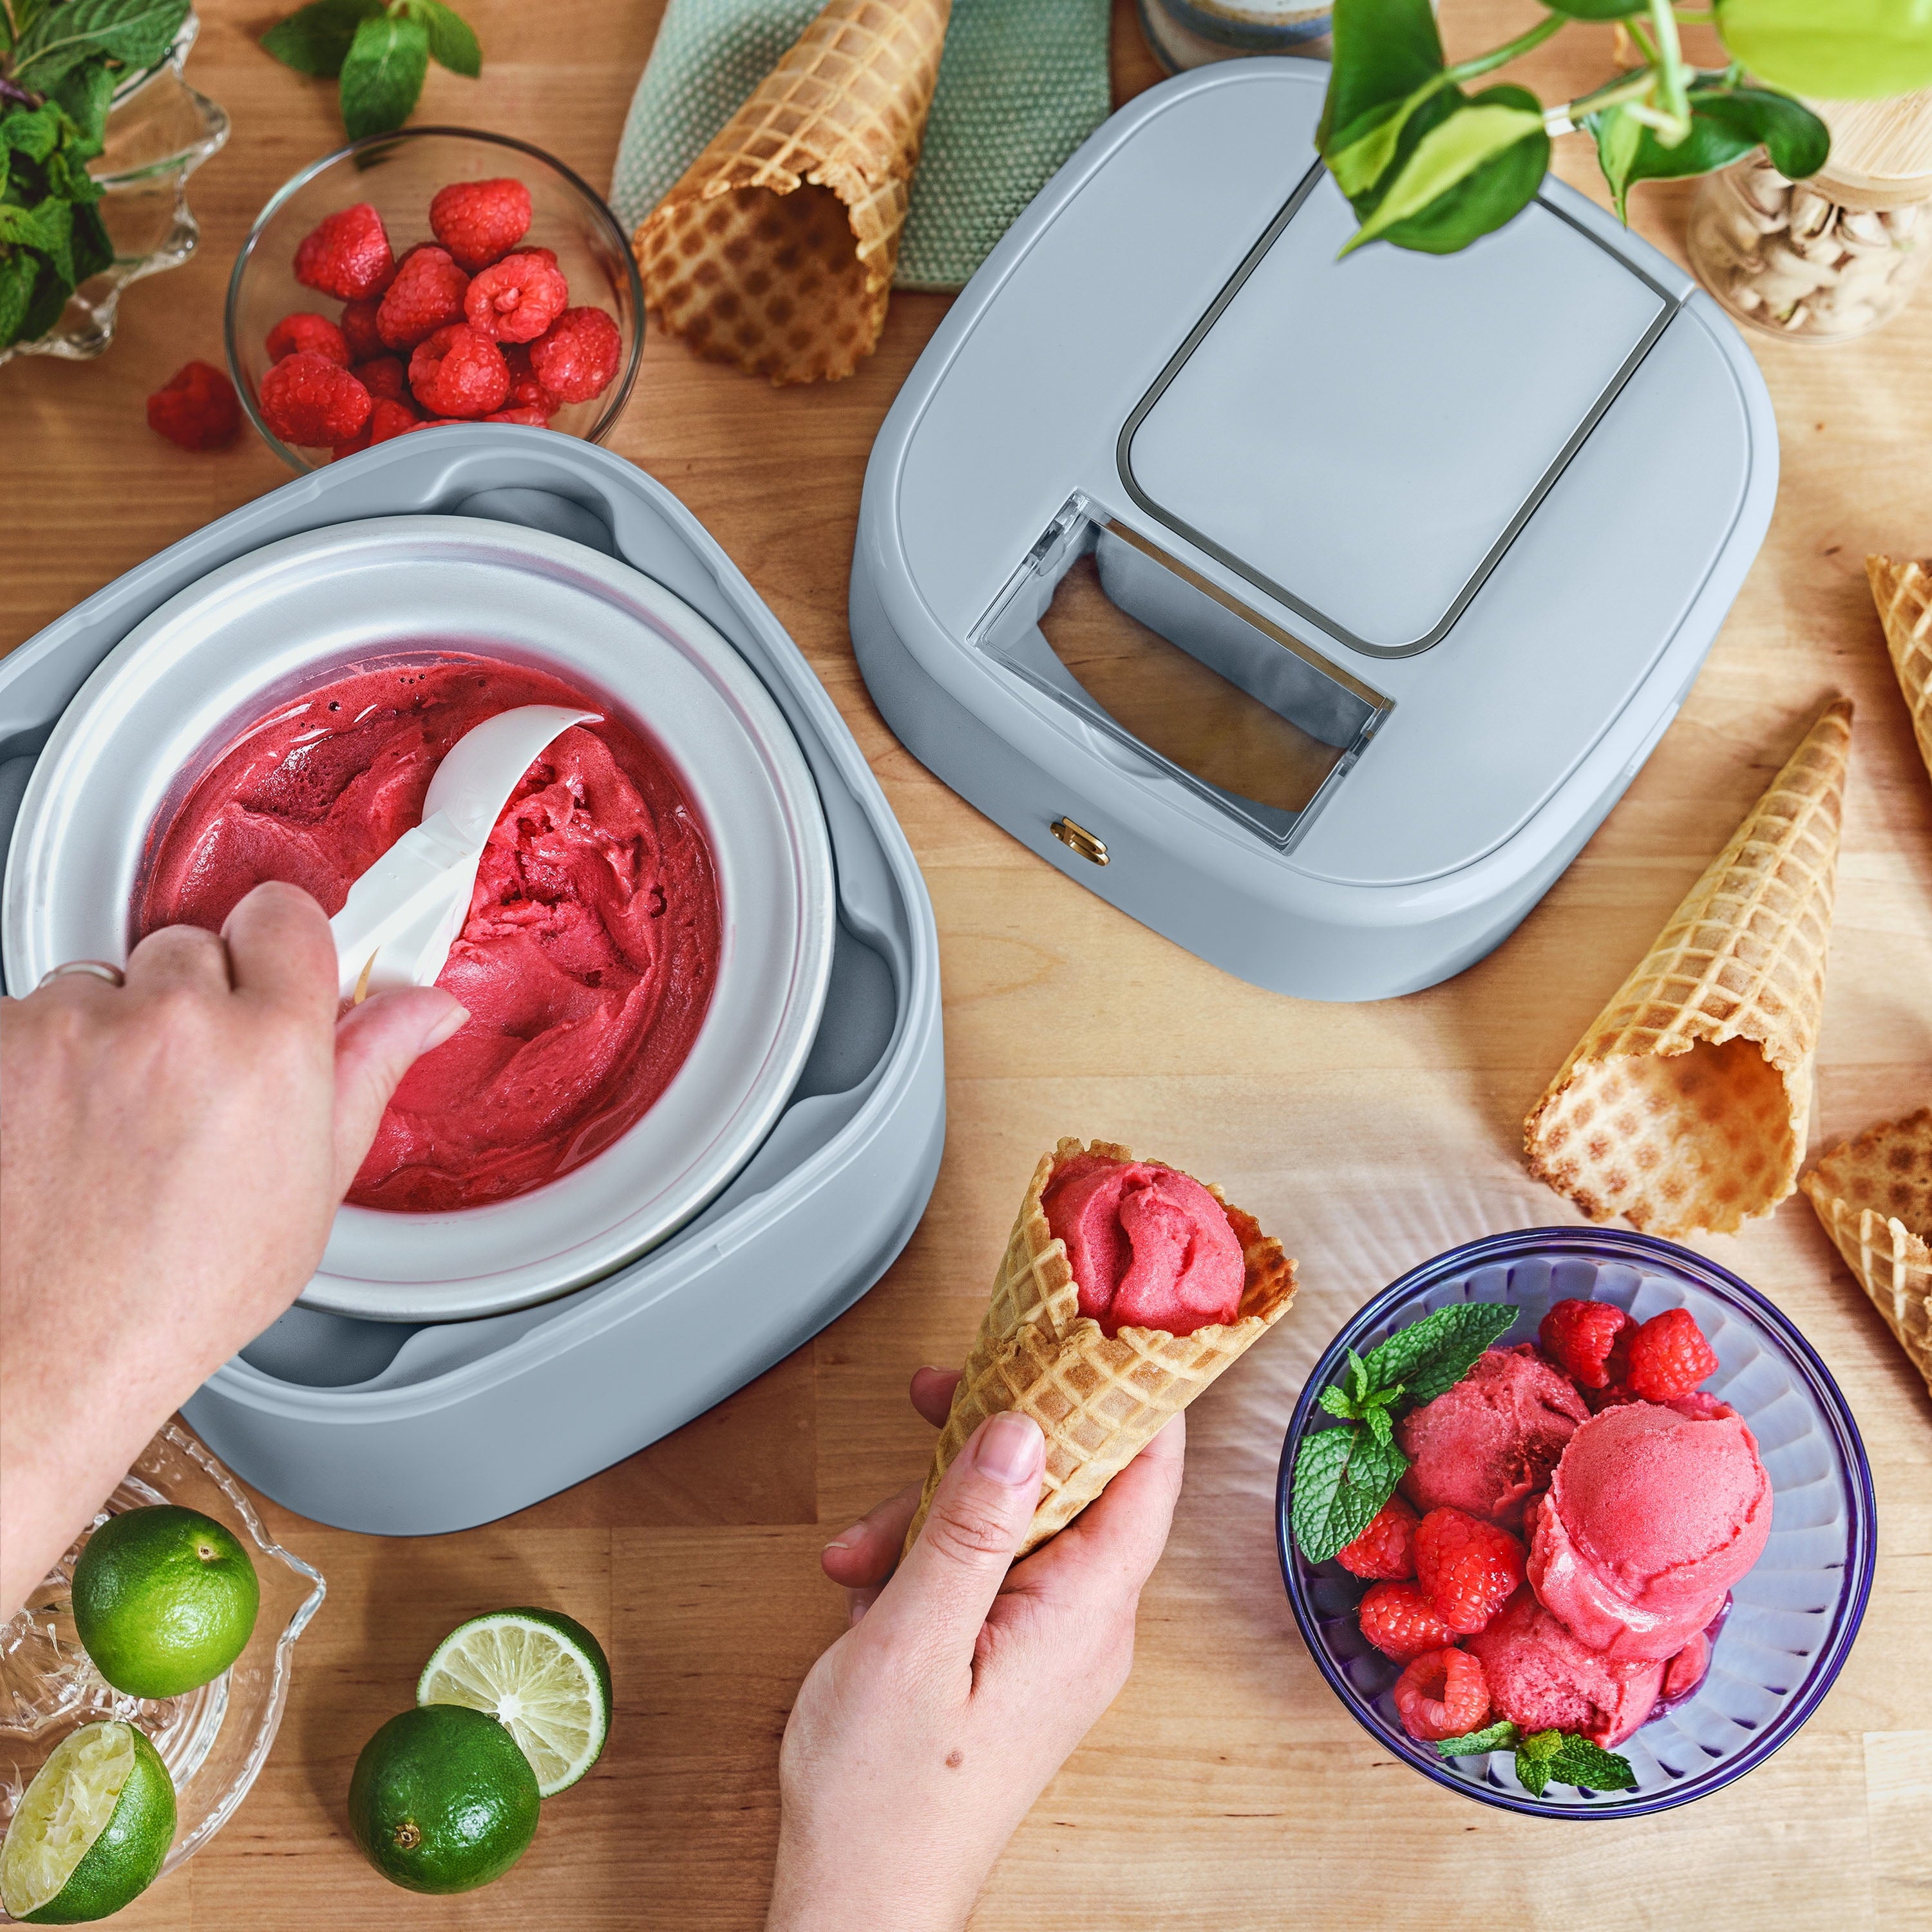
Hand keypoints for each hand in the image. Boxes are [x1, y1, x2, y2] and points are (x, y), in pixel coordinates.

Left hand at [0, 883, 463, 1612]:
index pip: (285, 914)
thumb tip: (426, 1009)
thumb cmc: (181, 1291)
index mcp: (270, 1046)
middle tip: (198, 1087)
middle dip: (198, 1001)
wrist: (51, 1348)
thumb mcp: (315, 1186)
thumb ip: (370, 1069)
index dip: (283, 949)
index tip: (279, 977)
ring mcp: (71, 1026)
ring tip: (123, 1122)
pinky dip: (45, 1058)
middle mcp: (171, 1019)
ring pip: (106, 980)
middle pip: (193, 947)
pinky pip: (32, 1014)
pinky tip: (66, 1128)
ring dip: (115, 1028)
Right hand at [766, 1368, 1184, 1931]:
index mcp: (1084, 1613)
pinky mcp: (1015, 1656)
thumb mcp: (912, 1640)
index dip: (1134, 1388)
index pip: (1148, 1471)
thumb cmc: (884, 1799)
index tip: (1105, 1320)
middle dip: (995, 1435)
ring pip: (1016, 1519)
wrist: (861, 1903)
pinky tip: (870, 1583)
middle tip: (935, 1395)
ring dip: (937, 1510)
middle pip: (1071, 1479)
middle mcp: (1086, 1624)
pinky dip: (930, 1558)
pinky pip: (993, 1567)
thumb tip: (1022, 1427)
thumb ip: (969, 1527)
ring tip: (863, 1550)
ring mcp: (1052, 1642)